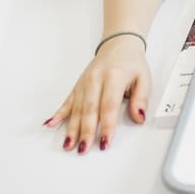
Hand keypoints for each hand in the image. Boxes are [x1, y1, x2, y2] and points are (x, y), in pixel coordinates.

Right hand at [45, 34, 149, 153]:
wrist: (119, 44)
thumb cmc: (131, 63)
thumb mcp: (144, 78)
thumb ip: (142, 99)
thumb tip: (139, 118)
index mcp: (114, 77)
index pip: (109, 106)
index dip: (107, 126)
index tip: (105, 143)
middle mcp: (96, 80)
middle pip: (89, 110)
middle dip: (86, 132)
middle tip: (83, 149)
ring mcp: (84, 83)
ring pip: (77, 108)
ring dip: (71, 128)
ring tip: (68, 144)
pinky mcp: (78, 86)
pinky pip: (67, 101)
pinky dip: (58, 114)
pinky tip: (50, 124)